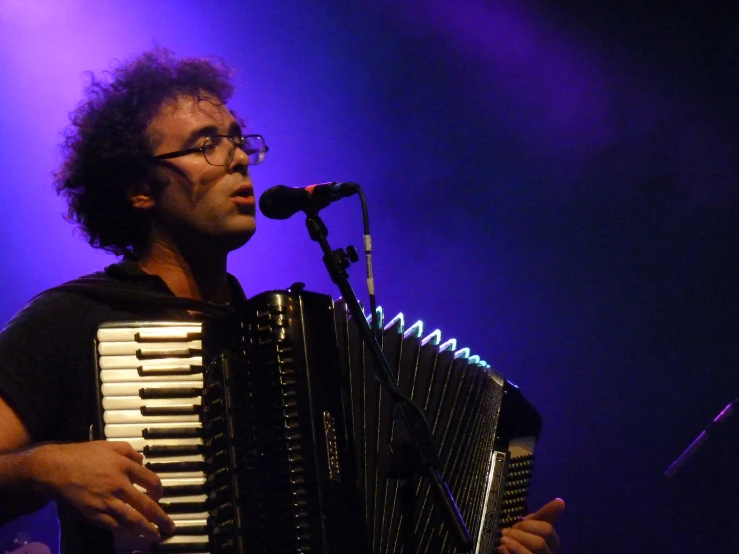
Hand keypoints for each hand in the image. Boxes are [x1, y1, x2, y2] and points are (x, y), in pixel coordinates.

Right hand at [27, 441, 174, 540]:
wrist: (56, 468)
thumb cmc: (84, 455)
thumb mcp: (110, 445)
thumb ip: (129, 452)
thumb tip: (143, 462)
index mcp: (125, 467)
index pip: (151, 481)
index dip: (159, 490)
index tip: (160, 496)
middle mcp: (119, 486)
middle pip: (146, 505)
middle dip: (160, 518)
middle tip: (169, 527)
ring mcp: (107, 502)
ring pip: (132, 519)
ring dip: (146, 530)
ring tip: (155, 536)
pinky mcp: (94, 514)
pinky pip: (113, 526)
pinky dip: (125, 533)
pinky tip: (133, 536)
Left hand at [498, 498, 563, 553]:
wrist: (512, 551)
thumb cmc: (524, 538)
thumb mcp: (532, 524)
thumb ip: (545, 514)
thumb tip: (560, 500)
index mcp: (553, 543)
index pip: (547, 529)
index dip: (529, 524)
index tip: (516, 524)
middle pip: (539, 543)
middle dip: (520, 535)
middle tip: (506, 532)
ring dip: (514, 545)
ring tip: (503, 540)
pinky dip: (509, 553)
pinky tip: (502, 548)